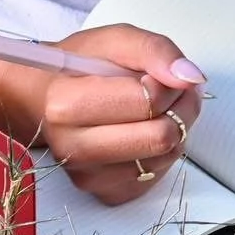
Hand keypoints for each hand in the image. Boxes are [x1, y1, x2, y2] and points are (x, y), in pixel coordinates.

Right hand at [33, 24, 206, 205]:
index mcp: (66, 105)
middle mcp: (73, 148)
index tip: (156, 74)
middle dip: (179, 108)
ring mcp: (88, 176)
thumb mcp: (112, 40)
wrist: (44, 100)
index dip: (166, 83)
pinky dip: (160, 152)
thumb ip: (153, 50)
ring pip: (165, 158)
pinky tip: (143, 132)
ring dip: (174, 129)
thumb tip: (190, 77)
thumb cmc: (77, 67)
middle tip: (171, 91)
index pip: (146, 101)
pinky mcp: (105, 193)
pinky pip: (157, 176)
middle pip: (160, 137)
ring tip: (156, 109)